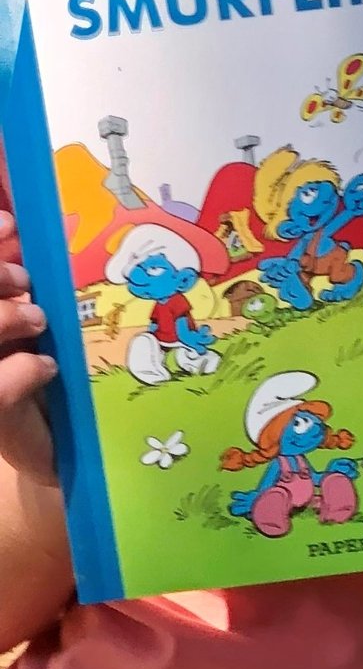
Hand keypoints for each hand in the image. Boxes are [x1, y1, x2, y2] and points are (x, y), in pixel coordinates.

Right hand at [0, 213, 56, 486]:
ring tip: (38, 320)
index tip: (11, 225)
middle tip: (26, 281)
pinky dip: (23, 370)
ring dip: (2, 318)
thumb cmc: (37, 372)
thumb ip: (19, 284)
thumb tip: (22, 229)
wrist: (52, 442)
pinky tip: (46, 366)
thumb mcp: (29, 322)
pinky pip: (0, 388)